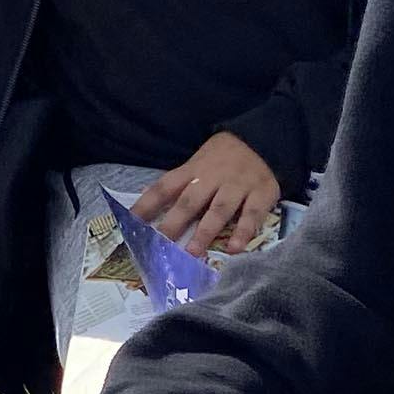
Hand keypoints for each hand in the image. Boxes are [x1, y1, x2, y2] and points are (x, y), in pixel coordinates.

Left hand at [133, 131, 279, 258]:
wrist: (262, 140)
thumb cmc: (221, 159)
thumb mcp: (195, 165)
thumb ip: (174, 185)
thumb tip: (143, 202)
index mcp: (193, 170)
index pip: (164, 187)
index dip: (147, 205)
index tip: (132, 225)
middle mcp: (213, 177)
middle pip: (190, 201)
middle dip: (174, 223)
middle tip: (161, 245)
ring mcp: (238, 186)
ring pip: (219, 209)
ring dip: (205, 231)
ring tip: (192, 253)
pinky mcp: (262, 194)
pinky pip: (252, 214)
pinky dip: (243, 232)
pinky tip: (234, 248)